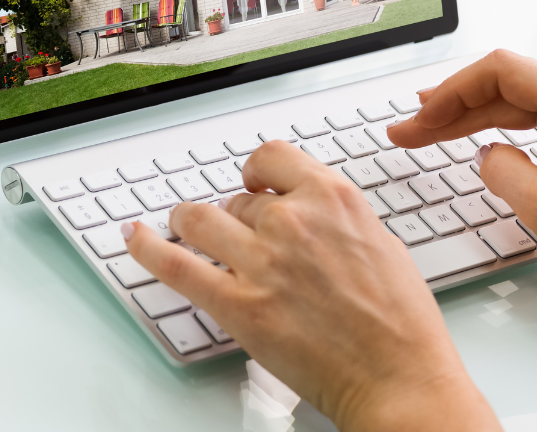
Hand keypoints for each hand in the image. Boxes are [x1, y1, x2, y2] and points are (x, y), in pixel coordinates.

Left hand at [124, 141, 499, 431]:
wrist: (400, 378)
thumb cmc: (401, 322)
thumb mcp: (380, 242)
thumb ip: (336, 217)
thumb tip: (308, 208)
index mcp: (332, 198)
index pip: (272, 158)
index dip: (257, 170)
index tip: (252, 181)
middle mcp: (293, 221)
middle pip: (238, 198)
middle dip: (238, 216)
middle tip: (242, 237)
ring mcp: (262, 261)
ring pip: (199, 219)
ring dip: (189, 222)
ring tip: (183, 227)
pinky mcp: (239, 304)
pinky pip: (176, 265)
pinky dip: (147, 248)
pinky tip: (134, 237)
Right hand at [388, 49, 536, 296]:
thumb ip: (502, 173)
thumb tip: (485, 155)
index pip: (500, 71)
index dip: (451, 92)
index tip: (421, 117)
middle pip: (503, 84)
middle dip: (450, 107)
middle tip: (409, 130)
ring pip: (516, 99)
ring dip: (469, 115)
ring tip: (427, 131)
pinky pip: (536, 115)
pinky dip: (498, 124)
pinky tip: (473, 135)